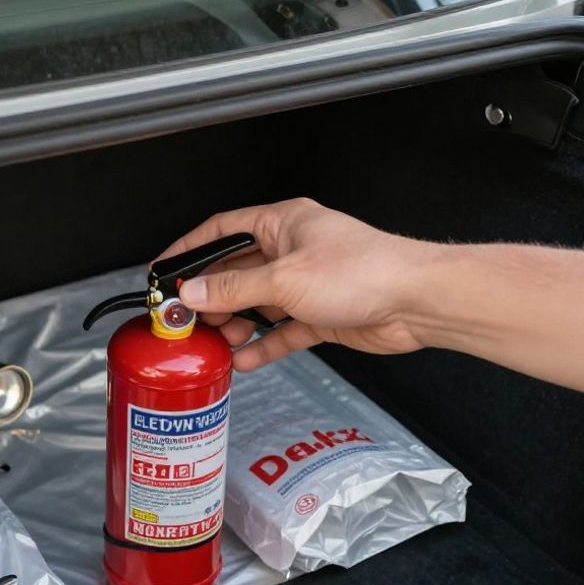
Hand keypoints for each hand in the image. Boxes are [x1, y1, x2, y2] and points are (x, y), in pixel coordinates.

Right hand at [158, 198, 436, 371]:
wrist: (417, 301)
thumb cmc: (364, 271)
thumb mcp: (284, 279)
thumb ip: (234, 288)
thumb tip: (193, 292)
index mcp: (283, 224)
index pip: (222, 229)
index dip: (190, 247)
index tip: (166, 268)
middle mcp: (292, 250)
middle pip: (237, 270)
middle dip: (210, 295)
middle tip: (185, 317)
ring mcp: (307, 283)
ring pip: (257, 303)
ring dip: (235, 323)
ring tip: (215, 341)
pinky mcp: (321, 314)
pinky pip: (282, 330)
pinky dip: (263, 345)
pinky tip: (244, 360)